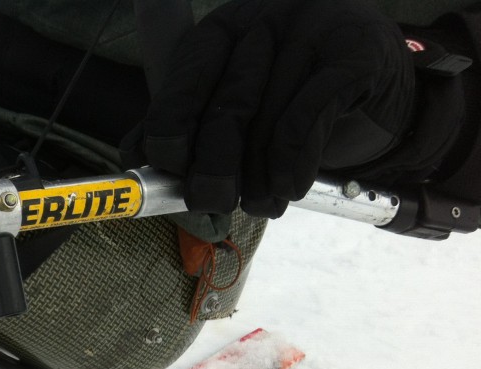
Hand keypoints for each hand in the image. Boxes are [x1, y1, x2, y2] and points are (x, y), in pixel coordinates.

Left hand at [141, 0, 414, 217]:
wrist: (377, 77)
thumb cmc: (287, 95)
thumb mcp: (231, 101)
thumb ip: (183, 125)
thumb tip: (137, 159)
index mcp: (222, 30)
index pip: (184, 81)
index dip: (171, 135)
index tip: (172, 178)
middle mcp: (265, 19)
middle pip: (227, 105)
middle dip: (214, 167)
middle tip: (211, 202)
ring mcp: (313, 30)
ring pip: (269, 120)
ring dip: (259, 178)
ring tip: (260, 204)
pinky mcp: (356, 52)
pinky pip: (310, 118)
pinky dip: (293, 164)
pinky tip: (289, 188)